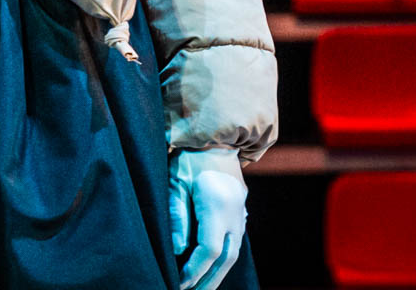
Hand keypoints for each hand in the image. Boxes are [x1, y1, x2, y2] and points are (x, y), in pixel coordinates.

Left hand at [169, 148, 245, 289]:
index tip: (179, 282)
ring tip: (201, 289)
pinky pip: (234, 244)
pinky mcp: (239, 214)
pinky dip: (223, 261)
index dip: (194, 269)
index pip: (208, 249)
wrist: (215, 140)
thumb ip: (177, 214)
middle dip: (208, 280)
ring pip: (233, 254)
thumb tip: (178, 249)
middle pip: (225, 258)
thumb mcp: (176, 182)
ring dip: (218, 274)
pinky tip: (212, 271)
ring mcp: (239, 214)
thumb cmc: (188, 158)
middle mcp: (233, 214)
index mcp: (217, 205)